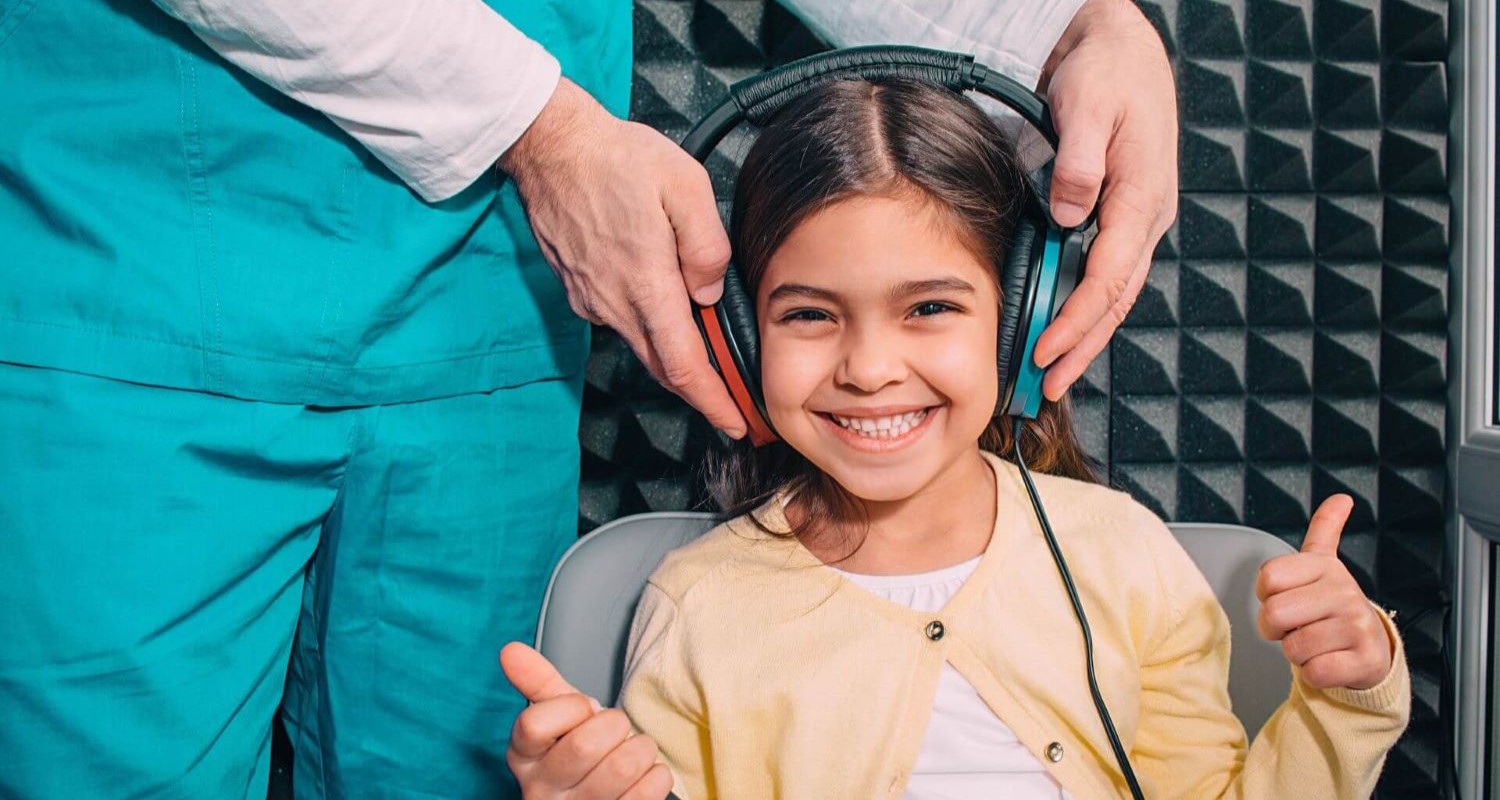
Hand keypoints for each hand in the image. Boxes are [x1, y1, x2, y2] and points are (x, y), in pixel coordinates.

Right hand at [498, 78, 747, 438]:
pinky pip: (621, 321)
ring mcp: (592, 300)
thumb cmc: (618, 159)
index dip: (714, 402)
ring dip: (674, 360)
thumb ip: (707, 246)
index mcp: (647, 285)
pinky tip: (664, 311)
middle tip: (733, 406)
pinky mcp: (578, 290)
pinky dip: (648, 329)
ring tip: (707, 360)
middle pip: (664, 368)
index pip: (685, 367)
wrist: (550, 146)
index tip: (736, 424)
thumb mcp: (685, 186)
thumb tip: (709, 294)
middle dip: (701, 393)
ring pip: (642, 346)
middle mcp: (615, 304)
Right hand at [500, 642, 673, 798]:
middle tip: (615, 730)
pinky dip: (656, 775)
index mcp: (524, 756)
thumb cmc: (578, 749)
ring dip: (640, 749)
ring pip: (621, 767)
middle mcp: (542, 791)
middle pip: (583, 746)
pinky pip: (647, 791)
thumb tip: (509, 649)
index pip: (534, 723)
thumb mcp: (557, 714)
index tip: (583, 711)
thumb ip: (537, 681)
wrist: (600, 797)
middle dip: (614, 725)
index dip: (571, 709)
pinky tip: (643, 776)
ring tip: (631, 752)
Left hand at [1031, 0, 1178, 400]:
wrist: (1122, 47)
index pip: (1109, 274)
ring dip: (1086, 335)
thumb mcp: (1088, 106)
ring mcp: (1138, 217)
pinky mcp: (1123, 214)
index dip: (1077, 318)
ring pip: (1115, 291)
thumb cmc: (1106, 71)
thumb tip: (1070, 215)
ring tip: (1055, 375)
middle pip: (1117, 297)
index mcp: (1142, 196)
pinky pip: (1107, 271)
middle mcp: (1146, 214)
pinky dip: (1087, 306)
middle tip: (1049, 386)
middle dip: (1083, 346)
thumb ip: (1078, 163)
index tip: (1047, 349)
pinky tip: (1066, 329)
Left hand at [1255, 496, 1394, 690]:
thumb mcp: (1325, 566)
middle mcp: (1345, 592)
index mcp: (1326, 567)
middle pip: (1274, 614)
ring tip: (1318, 643)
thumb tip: (1341, 499)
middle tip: (1298, 627)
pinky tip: (1330, 661)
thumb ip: (1325, 529)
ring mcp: (1357, 626)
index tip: (1287, 599)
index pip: (1267, 578)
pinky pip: (1314, 672)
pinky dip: (1314, 674)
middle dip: (1275, 629)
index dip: (1267, 595)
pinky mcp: (1364, 660)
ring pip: (1293, 647)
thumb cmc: (1333, 609)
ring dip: (1296, 652)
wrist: (1371, 650)